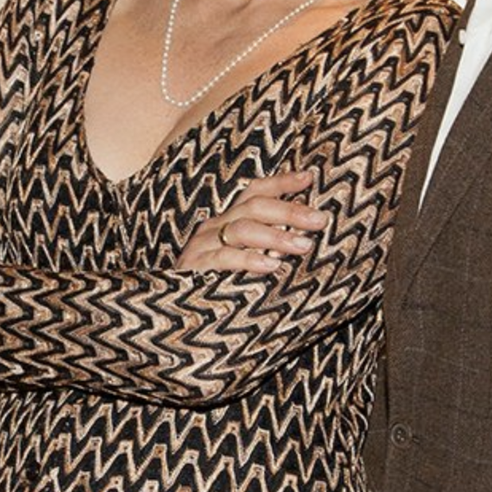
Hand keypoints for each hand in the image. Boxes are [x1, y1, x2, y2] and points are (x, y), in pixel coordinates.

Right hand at [176, 169, 326, 272]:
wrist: (172, 314)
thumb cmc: (216, 285)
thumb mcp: (242, 260)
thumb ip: (266, 247)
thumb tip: (304, 237)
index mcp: (227, 221)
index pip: (254, 193)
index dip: (280, 183)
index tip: (308, 177)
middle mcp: (214, 227)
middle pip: (253, 207)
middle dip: (290, 211)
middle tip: (319, 221)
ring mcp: (203, 246)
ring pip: (241, 229)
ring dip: (276, 235)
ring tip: (303, 245)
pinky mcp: (195, 268)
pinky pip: (224, 259)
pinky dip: (250, 260)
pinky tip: (272, 265)